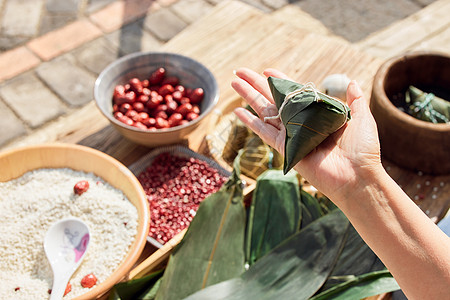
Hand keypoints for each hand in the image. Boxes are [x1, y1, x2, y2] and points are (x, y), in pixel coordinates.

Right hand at [231, 68, 382, 202]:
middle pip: (273, 99)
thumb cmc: (362, 149)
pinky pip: (264, 132)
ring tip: (234, 83)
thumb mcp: (361, 118)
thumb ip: (354, 100)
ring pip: (265, 111)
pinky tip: (238, 111)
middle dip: (256, 84)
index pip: (294, 93)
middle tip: (239, 72)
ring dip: (248, 96)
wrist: (357, 176)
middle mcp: (301, 122)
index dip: (279, 80)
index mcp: (317, 113)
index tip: (267, 70)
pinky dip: (250, 122)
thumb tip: (352, 82)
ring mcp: (291, 135)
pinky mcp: (285, 148)